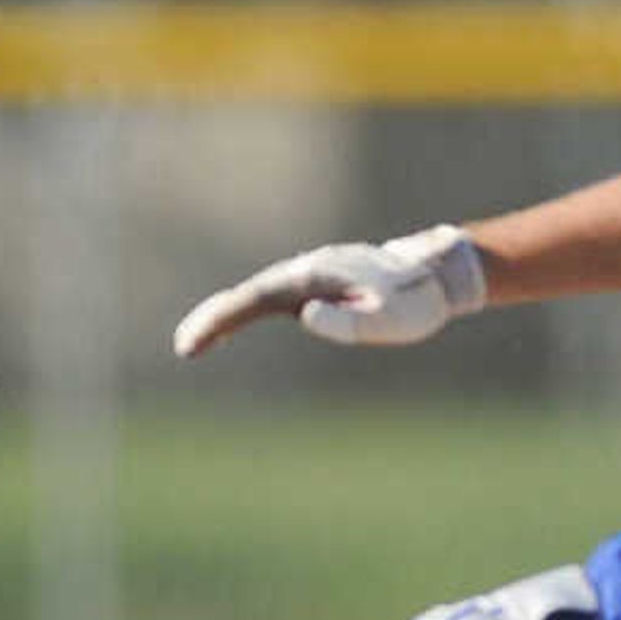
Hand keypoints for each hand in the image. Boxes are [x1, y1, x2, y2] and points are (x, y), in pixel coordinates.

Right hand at [173, 224, 485, 357]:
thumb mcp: (392, 318)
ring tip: (194, 343)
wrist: (436, 275)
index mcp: (315, 279)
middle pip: (248, 294)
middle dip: (214, 318)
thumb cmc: (415, 301)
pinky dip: (244, 311)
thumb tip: (304, 316)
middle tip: (184, 347)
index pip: (257, 299)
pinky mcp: (315, 285)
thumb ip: (351, 320)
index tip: (196, 343)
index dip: (223, 320)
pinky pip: (269, 298)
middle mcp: (305, 272)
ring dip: (224, 315)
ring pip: (256, 294)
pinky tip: (230, 328)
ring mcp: (309, 276)